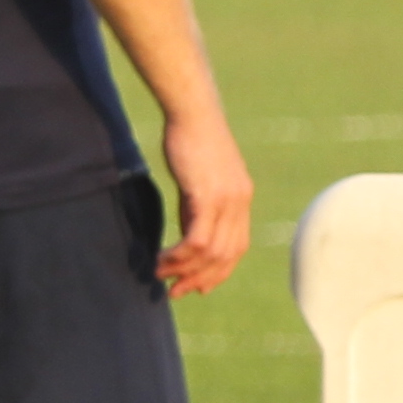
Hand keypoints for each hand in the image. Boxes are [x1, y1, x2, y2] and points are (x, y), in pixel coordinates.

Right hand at [152, 102, 253, 295]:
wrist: (192, 111)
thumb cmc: (191, 139)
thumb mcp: (199, 179)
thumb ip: (198, 208)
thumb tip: (189, 236)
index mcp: (242, 199)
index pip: (237, 248)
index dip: (219, 272)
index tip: (199, 286)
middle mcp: (240, 203)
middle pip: (226, 256)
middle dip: (201, 279)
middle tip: (177, 292)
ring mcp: (227, 200)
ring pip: (211, 253)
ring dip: (185, 270)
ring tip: (161, 276)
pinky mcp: (208, 196)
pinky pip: (197, 240)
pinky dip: (179, 256)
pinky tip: (162, 259)